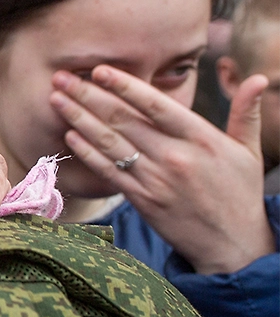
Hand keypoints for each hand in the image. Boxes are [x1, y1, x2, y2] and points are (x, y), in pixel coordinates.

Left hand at [50, 65, 273, 273]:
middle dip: (89, 96)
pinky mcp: (143, 201)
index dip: (126, 86)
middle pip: (124, 120)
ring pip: (110, 143)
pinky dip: (88, 152)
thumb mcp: (249, 151)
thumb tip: (261, 77)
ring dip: (79, 119)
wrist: (235, 247)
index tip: (100, 69)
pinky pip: (110, 172)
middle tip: (62, 77)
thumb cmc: (240, 194)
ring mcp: (157, 180)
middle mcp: (176, 157)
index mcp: (201, 139)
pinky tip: (70, 135)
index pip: (157, 106)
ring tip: (56, 99)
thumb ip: (246, 112)